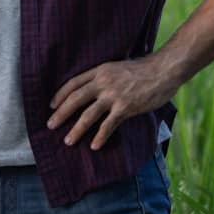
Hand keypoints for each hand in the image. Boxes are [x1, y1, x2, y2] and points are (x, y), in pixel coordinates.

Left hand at [47, 58, 178, 149]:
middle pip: (75, 99)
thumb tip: (95, 88)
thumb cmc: (144, 68)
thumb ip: (105, 77)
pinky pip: (108, 125)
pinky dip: (100, 136)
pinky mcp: (125, 107)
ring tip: (68, 141)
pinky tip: (94, 146)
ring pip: (88, 115)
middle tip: (50, 125)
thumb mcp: (118, 67)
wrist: (163, 70)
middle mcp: (103, 82)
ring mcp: (114, 95)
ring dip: (76, 129)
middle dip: (61, 113)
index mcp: (100, 70)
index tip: (51, 106)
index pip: (73, 83)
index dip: (60, 95)